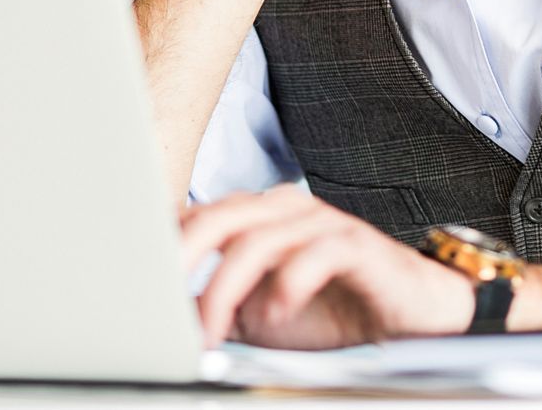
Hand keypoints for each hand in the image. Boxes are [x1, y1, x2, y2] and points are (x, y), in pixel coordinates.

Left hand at [181, 186, 475, 350]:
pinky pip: (316, 253)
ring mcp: (324, 224)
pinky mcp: (357, 245)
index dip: (166, 246)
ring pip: (260, 239)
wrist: (407, 315)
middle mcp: (288, 211)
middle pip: (223, 216)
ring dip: (227, 288)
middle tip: (157, 299)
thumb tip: (164, 319)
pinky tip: (275, 312)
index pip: (202, 216)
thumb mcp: (259, 315)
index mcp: (261, 218)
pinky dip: (288, 283)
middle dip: (184, 257)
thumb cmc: (333, 310)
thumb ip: (218, 307)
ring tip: (213, 330)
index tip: (135, 282)